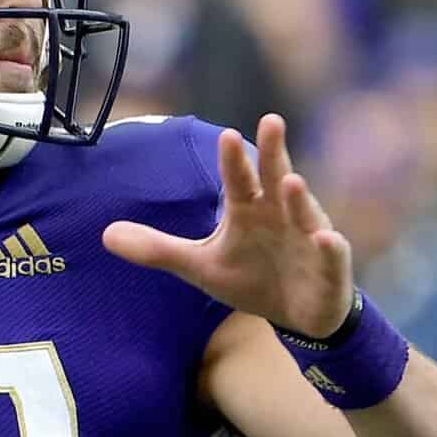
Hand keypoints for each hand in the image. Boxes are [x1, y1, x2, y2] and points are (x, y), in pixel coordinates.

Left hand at [103, 113, 354, 338]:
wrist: (295, 314)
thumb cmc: (250, 278)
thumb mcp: (200, 265)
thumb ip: (157, 249)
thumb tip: (105, 235)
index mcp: (249, 209)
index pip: (239, 180)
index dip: (234, 160)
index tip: (225, 135)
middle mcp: (281, 215)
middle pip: (276, 178)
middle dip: (275, 153)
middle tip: (270, 121)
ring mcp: (307, 239)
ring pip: (305, 214)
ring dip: (300, 199)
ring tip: (292, 181)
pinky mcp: (328, 268)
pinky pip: (332, 256)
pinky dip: (331, 247)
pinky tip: (327, 238)